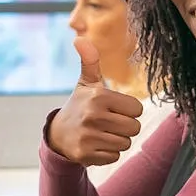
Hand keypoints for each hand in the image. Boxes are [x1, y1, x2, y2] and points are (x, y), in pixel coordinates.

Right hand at [48, 38, 144, 165]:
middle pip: (134, 128)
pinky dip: (108, 153)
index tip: (114, 109)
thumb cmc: (80, 105)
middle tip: (109, 123)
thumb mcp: (86, 82)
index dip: (129, 111)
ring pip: (125, 144)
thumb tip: (80, 39)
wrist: (58, 133)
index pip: (137, 109)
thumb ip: (90, 60)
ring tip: (101, 133)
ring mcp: (88, 136)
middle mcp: (93, 116)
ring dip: (117, 140)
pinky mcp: (86, 154)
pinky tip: (95, 144)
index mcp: (99, 96)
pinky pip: (114, 157)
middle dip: (125, 127)